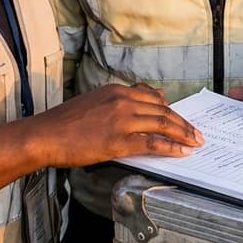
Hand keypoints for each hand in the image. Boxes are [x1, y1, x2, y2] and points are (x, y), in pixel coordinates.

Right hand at [30, 83, 203, 167]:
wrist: (44, 135)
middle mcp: (122, 101)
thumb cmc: (64, 123)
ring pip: (162, 125)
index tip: (181, 118)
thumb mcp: (94, 102)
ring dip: (183, 134)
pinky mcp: (118, 140)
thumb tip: (147, 98)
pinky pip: (152, 143)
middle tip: (197, 133)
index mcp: (116, 90)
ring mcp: (121, 120)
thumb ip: (119, 101)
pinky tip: (182, 152)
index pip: (153, 97)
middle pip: (163, 110)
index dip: (171, 109)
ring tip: (196, 142)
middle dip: (183, 123)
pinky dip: (171, 148)